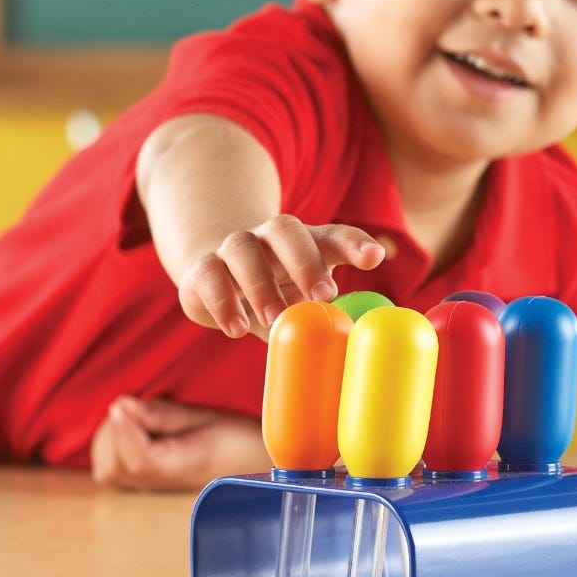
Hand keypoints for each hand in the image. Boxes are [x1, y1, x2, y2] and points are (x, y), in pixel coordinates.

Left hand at [90, 396, 271, 491]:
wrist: (255, 463)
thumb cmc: (238, 441)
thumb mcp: (207, 418)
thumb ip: (163, 416)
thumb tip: (122, 405)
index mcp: (178, 470)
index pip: (136, 459)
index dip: (123, 430)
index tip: (120, 402)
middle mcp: (157, 485)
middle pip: (112, 466)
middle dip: (113, 433)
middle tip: (132, 407)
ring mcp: (148, 486)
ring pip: (106, 469)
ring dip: (110, 440)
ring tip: (133, 417)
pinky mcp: (144, 480)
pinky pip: (113, 469)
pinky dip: (111, 447)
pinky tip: (131, 429)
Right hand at [178, 216, 384, 340]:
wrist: (216, 281)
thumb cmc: (275, 292)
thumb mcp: (301, 302)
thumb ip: (325, 318)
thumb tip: (354, 346)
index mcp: (304, 242)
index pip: (334, 235)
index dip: (355, 244)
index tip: (374, 258)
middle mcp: (268, 237)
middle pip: (286, 230)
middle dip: (305, 260)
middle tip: (323, 295)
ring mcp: (233, 247)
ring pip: (243, 248)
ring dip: (261, 283)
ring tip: (274, 319)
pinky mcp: (202, 268)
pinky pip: (209, 275)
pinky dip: (223, 301)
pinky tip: (237, 328)